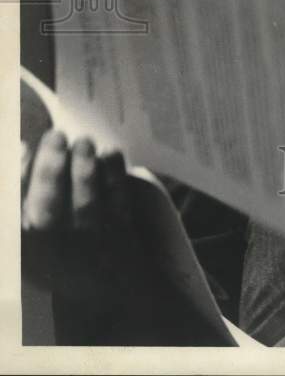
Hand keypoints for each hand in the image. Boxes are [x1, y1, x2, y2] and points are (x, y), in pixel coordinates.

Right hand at [21, 129, 156, 342]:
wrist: (108, 293)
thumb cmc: (62, 250)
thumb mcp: (36, 239)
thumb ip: (21, 196)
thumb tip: (21, 146)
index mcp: (29, 254)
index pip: (16, 224)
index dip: (18, 183)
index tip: (22, 145)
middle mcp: (54, 256)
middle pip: (48, 215)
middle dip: (50, 173)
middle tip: (56, 135)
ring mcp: (91, 251)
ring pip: (87, 210)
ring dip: (85, 172)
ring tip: (83, 141)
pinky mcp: (124, 243)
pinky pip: (120, 209)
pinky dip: (115, 180)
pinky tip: (110, 152)